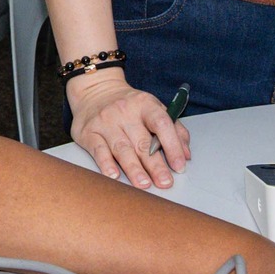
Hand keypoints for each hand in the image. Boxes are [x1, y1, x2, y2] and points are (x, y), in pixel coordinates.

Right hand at [66, 70, 189, 188]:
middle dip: (155, 165)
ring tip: (144, 184)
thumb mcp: (153, 107)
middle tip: (165, 182)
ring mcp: (105, 122)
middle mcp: (125, 112)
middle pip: (142, 142)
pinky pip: (98, 150)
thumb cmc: (129, 105)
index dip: (172, 145)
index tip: (179, 165)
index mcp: (145, 104)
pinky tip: (114, 176)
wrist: (95, 90)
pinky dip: (106, 164)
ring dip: (134, 169)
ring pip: (122, 149)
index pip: (162, 124)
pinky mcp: (88, 132)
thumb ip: (174, 129)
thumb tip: (185, 155)